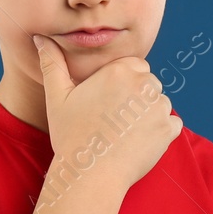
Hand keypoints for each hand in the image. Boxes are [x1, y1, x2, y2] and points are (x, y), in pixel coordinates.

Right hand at [34, 34, 182, 191]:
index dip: (122, 84)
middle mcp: (143, 84)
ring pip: (160, 103)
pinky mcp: (168, 129)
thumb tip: (40, 38)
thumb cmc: (71, 136)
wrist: (90, 175)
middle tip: (114, 120)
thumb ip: (52, 63)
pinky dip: (160, 132)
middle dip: (137, 97)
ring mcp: (159, 107)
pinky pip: (172, 123)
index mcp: (119, 71)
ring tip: (124, 132)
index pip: (135, 66)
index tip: (108, 102)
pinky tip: (138, 142)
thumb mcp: (57, 97)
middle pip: (149, 83)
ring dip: (148, 114)